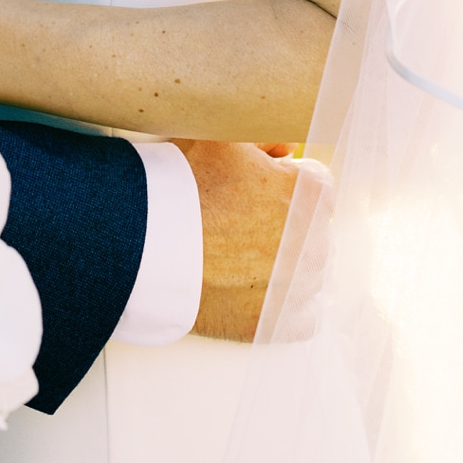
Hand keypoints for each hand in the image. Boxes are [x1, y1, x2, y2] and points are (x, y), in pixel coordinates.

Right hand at [175, 138, 311, 342]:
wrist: (145, 245)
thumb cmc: (184, 186)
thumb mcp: (223, 139)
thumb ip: (267, 138)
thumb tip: (288, 149)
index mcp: (313, 194)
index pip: (313, 184)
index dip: (279, 183)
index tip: (250, 190)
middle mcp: (317, 243)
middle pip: (307, 228)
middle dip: (281, 224)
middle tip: (235, 222)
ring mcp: (300, 288)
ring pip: (300, 271)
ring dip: (277, 263)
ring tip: (231, 256)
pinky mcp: (279, 324)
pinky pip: (292, 314)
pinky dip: (273, 304)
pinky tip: (242, 288)